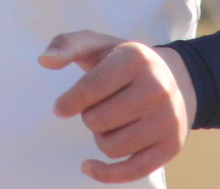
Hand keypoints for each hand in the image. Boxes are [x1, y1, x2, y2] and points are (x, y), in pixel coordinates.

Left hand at [38, 29, 194, 182]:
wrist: (175, 79)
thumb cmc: (124, 63)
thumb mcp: (97, 45)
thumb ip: (66, 45)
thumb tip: (44, 59)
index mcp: (135, 58)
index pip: (89, 88)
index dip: (68, 103)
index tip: (61, 107)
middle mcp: (157, 87)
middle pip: (96, 121)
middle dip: (89, 117)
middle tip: (100, 107)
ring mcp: (168, 118)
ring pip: (111, 147)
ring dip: (101, 138)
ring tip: (111, 123)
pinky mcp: (172, 144)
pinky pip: (132, 171)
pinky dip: (105, 174)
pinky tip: (88, 166)